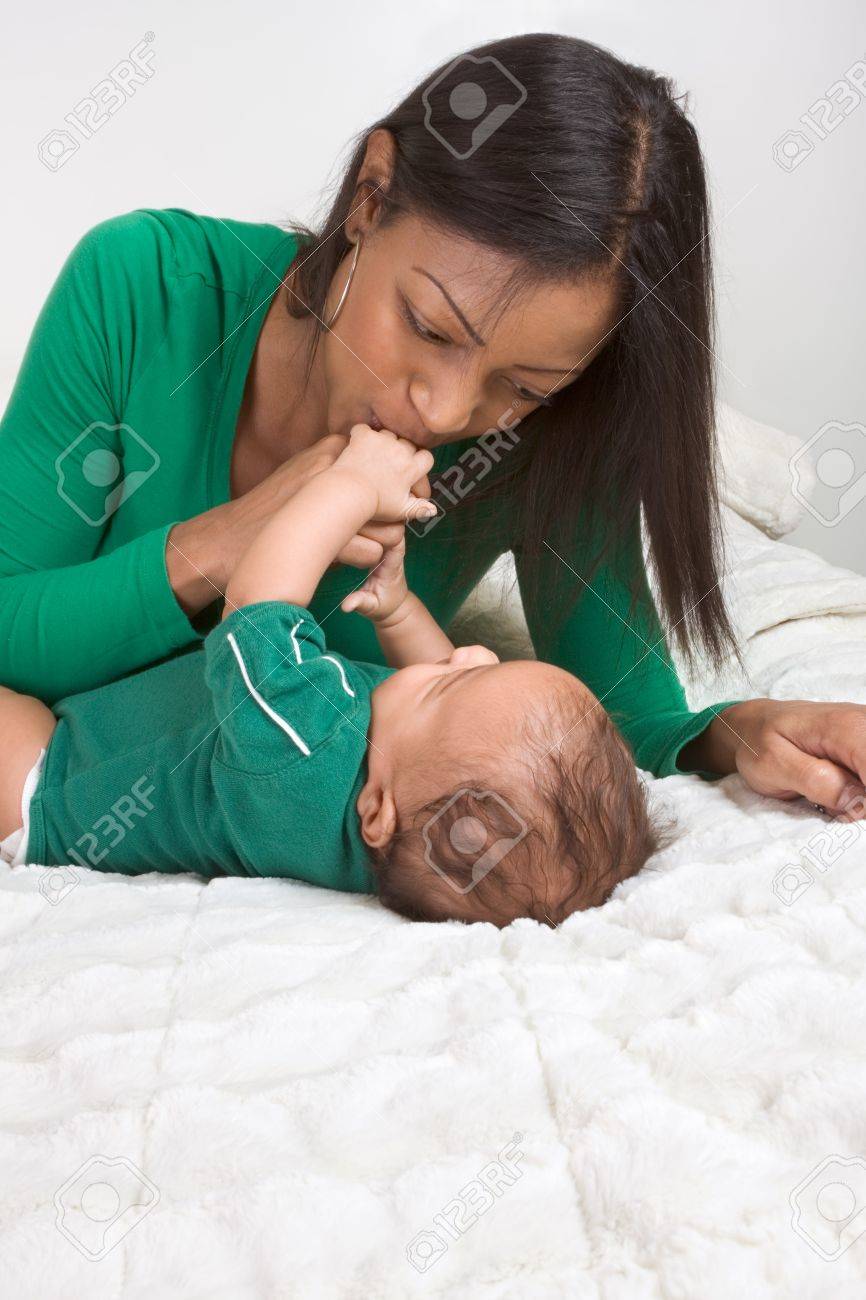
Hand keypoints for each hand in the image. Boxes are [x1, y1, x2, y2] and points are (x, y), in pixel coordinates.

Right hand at [166, 433, 429, 614]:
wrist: (225, 540)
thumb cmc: (269, 512)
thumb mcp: (303, 477)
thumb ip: (337, 473)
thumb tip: (379, 482)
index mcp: (331, 450)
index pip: (388, 468)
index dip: (396, 492)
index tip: (392, 507)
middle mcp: (336, 472)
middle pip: (393, 499)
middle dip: (391, 520)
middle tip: (376, 533)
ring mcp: (332, 504)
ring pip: (389, 528)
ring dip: (379, 543)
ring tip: (357, 548)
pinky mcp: (327, 537)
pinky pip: (371, 552)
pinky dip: (362, 561)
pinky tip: (341, 561)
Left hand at [333, 424, 435, 522]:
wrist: (350, 494)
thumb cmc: (376, 505)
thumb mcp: (401, 510)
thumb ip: (419, 508)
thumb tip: (433, 510)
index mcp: (411, 468)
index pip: (426, 457)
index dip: (420, 461)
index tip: (411, 466)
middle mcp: (400, 451)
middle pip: (408, 443)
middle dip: (401, 451)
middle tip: (389, 462)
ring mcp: (382, 441)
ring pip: (388, 434)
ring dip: (382, 442)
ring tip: (373, 454)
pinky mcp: (364, 436)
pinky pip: (364, 429)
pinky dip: (360, 435)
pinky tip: (357, 444)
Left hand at [695, 699, 865, 819]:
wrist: (753, 725)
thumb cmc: (759, 742)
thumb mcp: (775, 765)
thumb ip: (818, 782)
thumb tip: (859, 802)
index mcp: (843, 726)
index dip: (865, 798)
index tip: (845, 811)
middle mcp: (862, 724)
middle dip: (861, 800)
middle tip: (829, 803)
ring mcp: (865, 733)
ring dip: (857, 798)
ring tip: (825, 793)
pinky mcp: (864, 746)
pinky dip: (856, 791)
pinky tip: (834, 788)